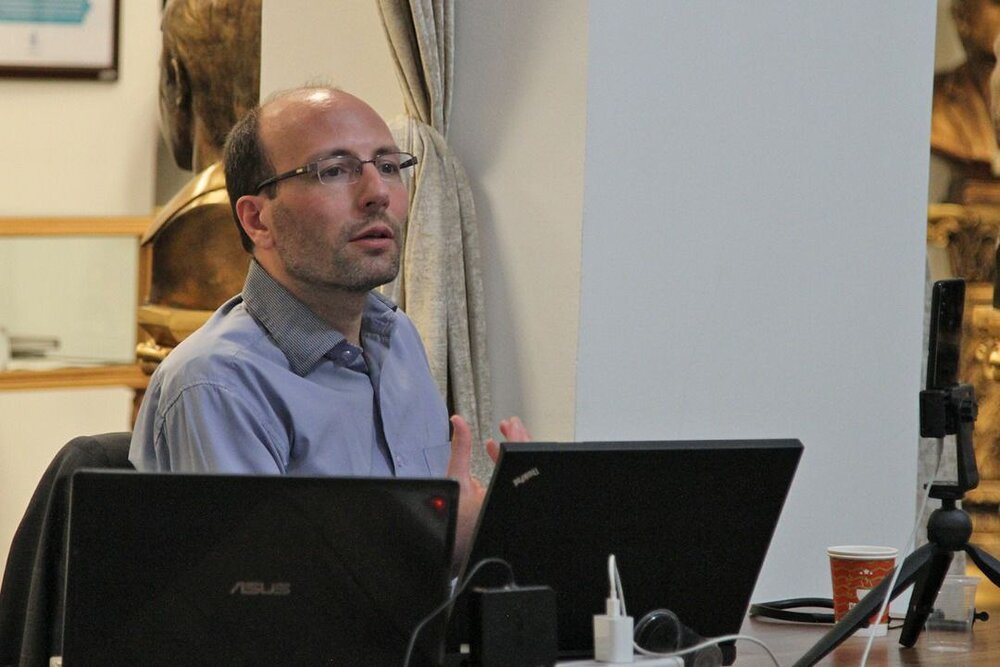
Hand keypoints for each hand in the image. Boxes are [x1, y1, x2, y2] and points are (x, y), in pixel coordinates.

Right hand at [447, 415, 531, 570]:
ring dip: (511, 451)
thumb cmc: (453, 518)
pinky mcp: (507, 504)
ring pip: (520, 472)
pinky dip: (505, 463)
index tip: (513, 426)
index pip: (516, 460)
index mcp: (500, 493)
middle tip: (511, 425)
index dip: (516, 438)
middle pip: (523, 465)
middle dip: (517, 441)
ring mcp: (510, 503)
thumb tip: (459, 424)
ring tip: (503, 434)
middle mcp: (510, 500)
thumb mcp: (455, 477)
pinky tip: (493, 451)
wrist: (449, 541)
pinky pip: (513, 479)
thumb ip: (459, 447)